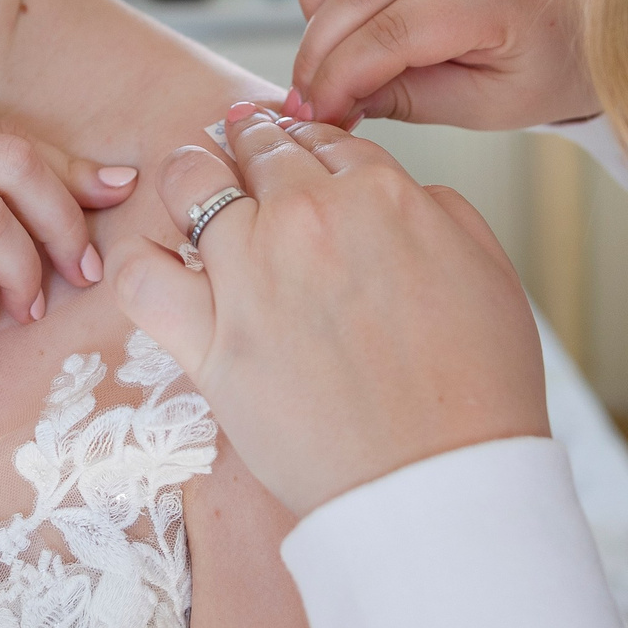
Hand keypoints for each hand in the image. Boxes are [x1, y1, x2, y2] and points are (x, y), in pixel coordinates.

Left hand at [109, 104, 546, 518]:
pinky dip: (137, 260)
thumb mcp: (489, 270)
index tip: (298, 158)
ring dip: (192, 179)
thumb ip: (439, 209)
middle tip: (243, 157)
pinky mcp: (210, 343)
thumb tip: (400, 191)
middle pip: (258, 150)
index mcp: (382, 195)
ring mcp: (251, 277)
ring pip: (190, 184)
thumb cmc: (477, 390)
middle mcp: (308, 220)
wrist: (441, 485)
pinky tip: (153, 261)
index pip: (326, 141)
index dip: (310, 147)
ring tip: (193, 191)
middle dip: (251, 147)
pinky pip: (142, 278)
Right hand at [287, 0, 598, 129]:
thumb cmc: (542, 69)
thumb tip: (329, 102)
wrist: (582, 20)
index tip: (315, 114)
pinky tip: (331, 13)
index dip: (340, 78)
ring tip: (323, 57)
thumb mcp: (486, 107)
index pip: (393, 35)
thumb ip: (406, 99)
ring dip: (318, 7)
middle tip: (305, 99)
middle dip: (319, 52)